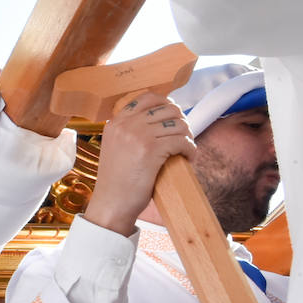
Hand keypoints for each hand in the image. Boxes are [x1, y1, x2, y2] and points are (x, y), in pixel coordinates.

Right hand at [85, 92, 194, 235]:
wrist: (111, 204)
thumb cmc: (116, 182)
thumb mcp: (115, 149)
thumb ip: (128, 133)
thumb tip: (160, 121)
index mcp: (116, 123)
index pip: (147, 98)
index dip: (167, 105)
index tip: (174, 118)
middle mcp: (126, 125)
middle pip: (168, 109)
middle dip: (181, 121)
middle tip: (183, 137)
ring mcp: (138, 135)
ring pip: (178, 124)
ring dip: (188, 136)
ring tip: (186, 149)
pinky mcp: (152, 149)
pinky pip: (182, 141)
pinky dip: (190, 149)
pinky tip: (189, 158)